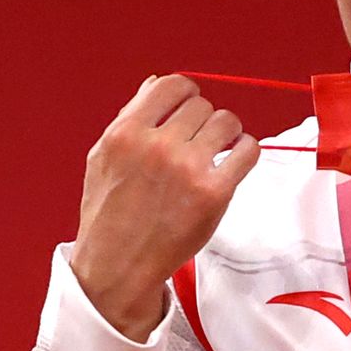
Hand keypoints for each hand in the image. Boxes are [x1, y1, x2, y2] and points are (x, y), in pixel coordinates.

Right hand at [69, 74, 260, 339]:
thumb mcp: (103, 158)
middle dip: (202, 121)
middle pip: (203, 106)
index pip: (172, 85)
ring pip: (227, 122)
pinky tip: (233, 162)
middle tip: (196, 143)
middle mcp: (157, 147)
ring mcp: (186, 170)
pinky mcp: (213, 193)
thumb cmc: (109, 213)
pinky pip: (248, 150)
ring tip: (216, 152)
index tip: (187, 109)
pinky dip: (245, 152)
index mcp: (126, 134)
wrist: (117, 267)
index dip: (185, 95)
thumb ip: (130, 118)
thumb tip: (154, 83)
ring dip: (226, 134)